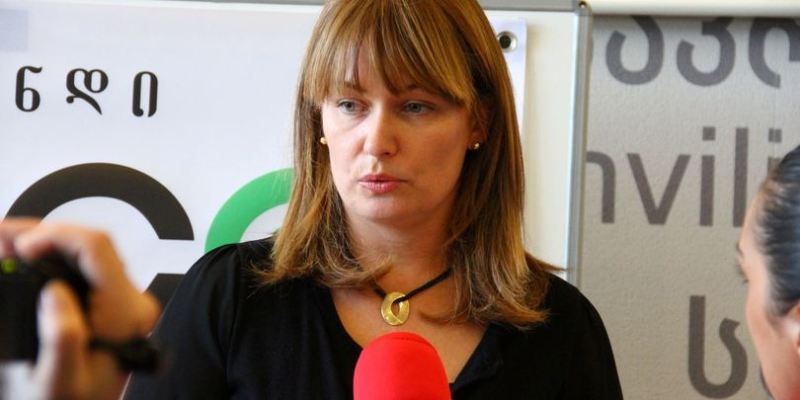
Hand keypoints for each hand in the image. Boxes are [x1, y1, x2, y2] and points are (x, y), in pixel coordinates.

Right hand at [0, 218, 160, 399]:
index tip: (19, 246)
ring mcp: (121, 302)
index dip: (54, 235)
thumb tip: (55, 291)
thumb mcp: (59, 382)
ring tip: (4, 247)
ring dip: (42, 245)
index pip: (97, 247)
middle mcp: (131, 303)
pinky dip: (48, 259)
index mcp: (124, 314)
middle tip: (1, 238)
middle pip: (89, 244)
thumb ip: (61, 337)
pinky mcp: (108, 305)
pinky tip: (20, 259)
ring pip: (83, 253)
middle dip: (41, 234)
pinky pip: (80, 269)